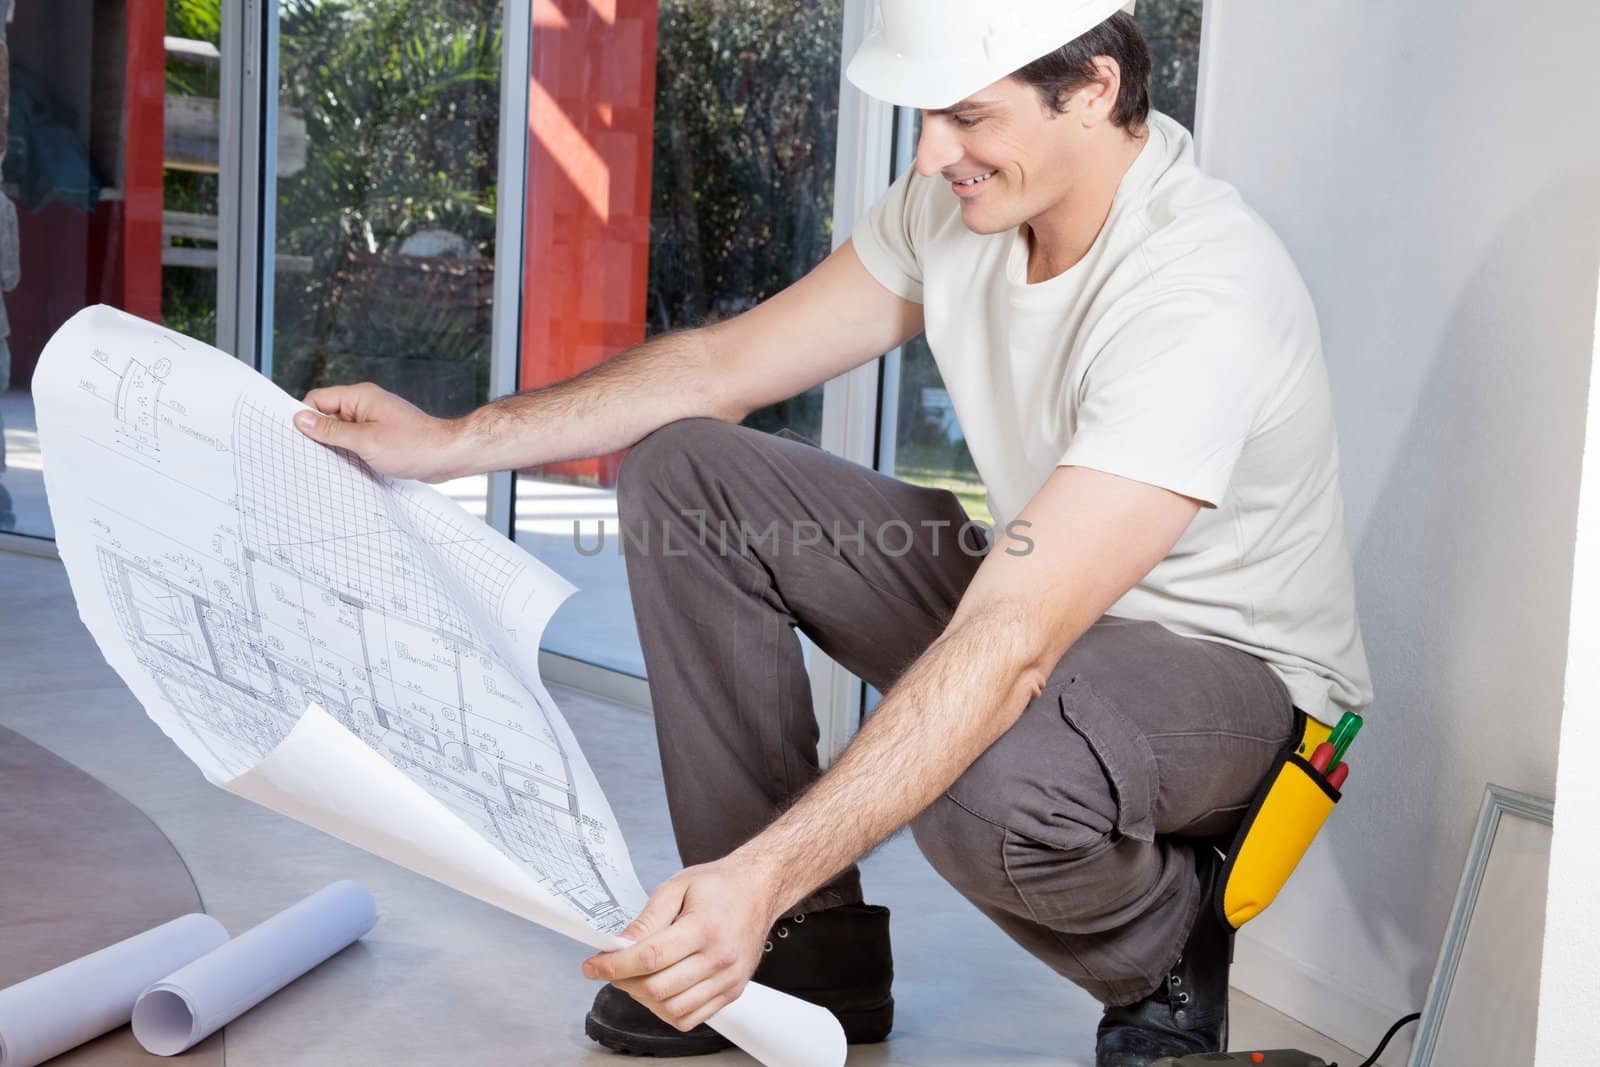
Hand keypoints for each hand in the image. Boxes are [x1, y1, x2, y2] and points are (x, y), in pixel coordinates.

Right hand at [292, 382, 467, 481]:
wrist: (449, 456)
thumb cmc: (415, 446)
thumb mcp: (366, 441)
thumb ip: (331, 431)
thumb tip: (302, 419)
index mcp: (360, 397)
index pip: (318, 399)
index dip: (305, 417)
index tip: (296, 437)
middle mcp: (366, 405)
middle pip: (328, 415)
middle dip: (319, 435)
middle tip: (311, 456)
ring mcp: (374, 421)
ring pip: (342, 431)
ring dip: (336, 447)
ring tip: (334, 463)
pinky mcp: (381, 436)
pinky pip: (356, 441)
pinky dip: (350, 453)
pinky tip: (349, 466)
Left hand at [582, 859, 781, 1032]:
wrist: (758, 890)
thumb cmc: (720, 885)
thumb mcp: (677, 887)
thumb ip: (647, 919)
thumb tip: (620, 945)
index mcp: (704, 927)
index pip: (649, 957)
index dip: (614, 965)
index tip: (594, 966)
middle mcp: (719, 957)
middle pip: (658, 988)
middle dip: (625, 981)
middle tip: (614, 967)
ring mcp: (728, 979)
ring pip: (672, 1009)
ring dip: (644, 999)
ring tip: (638, 978)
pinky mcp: (731, 992)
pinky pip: (691, 1018)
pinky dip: (668, 1011)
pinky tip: (661, 989)